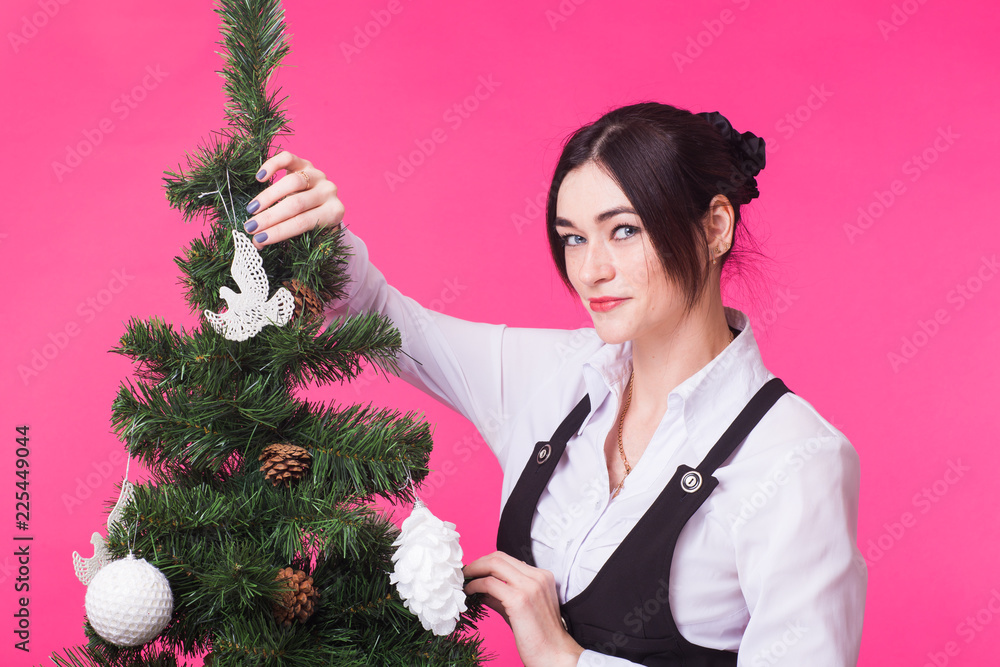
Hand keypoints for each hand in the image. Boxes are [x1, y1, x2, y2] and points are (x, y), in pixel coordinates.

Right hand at [243, 150, 344, 249]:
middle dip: (270, 217)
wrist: (324, 202)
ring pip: (291, 183)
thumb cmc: (315, 223)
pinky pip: (288, 159)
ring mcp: (317, 175)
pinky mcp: (305, 163)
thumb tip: (257, 244)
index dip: (279, 231)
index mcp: (333, 212)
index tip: (259, 239)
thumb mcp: (311, 235)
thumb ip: (288, 239)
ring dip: (268, 197)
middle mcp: (329, 191)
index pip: (302, 223)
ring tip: (252, 209)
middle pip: (296, 204)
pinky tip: (259, 177)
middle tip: (250, 227)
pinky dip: (272, 166)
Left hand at [463, 551, 584, 666]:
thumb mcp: (521, 608)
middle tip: (465, 573)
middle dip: (478, 563)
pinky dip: (475, 585)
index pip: (508, 559)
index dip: (487, 562)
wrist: (555, 655)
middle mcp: (537, 576)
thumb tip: (481, 589)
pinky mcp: (519, 599)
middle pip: (499, 557)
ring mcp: (529, 586)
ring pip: (494, 564)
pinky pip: (489, 583)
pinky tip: (469, 592)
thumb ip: (503, 595)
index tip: (474, 571)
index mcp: (542, 576)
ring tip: (464, 581)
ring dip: (474, 570)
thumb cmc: (540, 636)